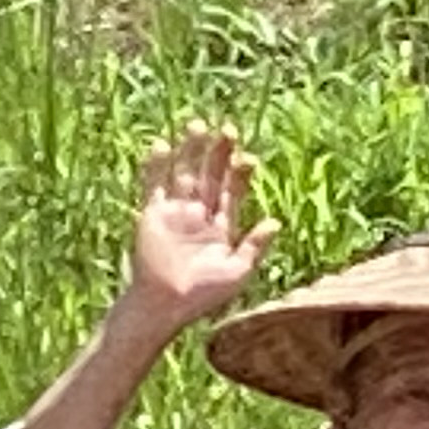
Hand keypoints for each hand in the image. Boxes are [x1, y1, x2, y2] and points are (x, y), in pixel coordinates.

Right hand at [120, 126, 273, 330]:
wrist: (168, 303)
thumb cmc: (205, 294)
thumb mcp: (238, 270)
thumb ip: (255, 245)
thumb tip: (276, 222)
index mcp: (222, 227)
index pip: (232, 192)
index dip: (239, 174)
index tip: (248, 157)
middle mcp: (199, 215)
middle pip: (210, 176)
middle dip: (218, 154)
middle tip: (228, 129)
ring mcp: (175, 212)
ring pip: (184, 174)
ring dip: (190, 151)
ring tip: (198, 126)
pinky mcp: (152, 214)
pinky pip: (153, 185)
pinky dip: (156, 166)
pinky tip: (162, 145)